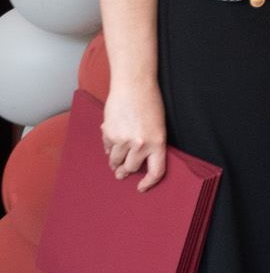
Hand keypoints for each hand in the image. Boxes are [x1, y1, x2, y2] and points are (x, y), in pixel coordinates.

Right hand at [102, 77, 168, 191]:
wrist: (134, 85)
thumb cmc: (149, 103)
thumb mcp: (158, 125)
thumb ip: (150, 144)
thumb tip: (134, 164)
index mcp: (158, 142)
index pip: (156, 171)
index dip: (148, 183)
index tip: (141, 187)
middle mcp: (141, 144)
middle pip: (130, 168)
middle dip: (125, 171)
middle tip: (121, 173)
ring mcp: (123, 140)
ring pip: (116, 160)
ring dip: (115, 160)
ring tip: (116, 156)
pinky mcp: (109, 134)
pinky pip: (107, 148)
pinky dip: (109, 146)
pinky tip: (113, 137)